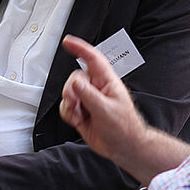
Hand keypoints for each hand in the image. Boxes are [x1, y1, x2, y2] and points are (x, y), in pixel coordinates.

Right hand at [60, 35, 189, 183]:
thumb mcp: (106, 110)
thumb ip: (89, 96)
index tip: (68, 42)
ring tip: (80, 114)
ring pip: (69, 92)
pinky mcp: (82, 111)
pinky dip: (67, 113)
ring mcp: (89, 100)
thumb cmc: (123, 128)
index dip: (80, 48)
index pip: (93, 59)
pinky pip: (66, 106)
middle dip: (71, 90)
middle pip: (75, 78)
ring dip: (70, 104)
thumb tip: (75, 83)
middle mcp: (97, 88)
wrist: (123, 147)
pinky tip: (77, 120)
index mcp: (107, 82)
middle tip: (76, 102)